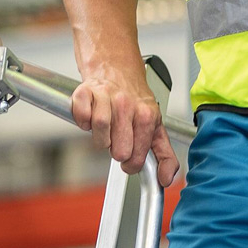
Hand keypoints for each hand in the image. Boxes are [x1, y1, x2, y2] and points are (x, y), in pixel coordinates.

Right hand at [71, 59, 180, 185]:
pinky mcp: (85, 92)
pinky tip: (91, 117)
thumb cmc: (135, 101)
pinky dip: (83, 121)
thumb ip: (165, 155)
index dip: (132, 164)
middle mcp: (127, 104)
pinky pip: (81, 116)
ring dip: (100, 138)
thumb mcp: (157, 127)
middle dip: (116, 151)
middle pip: (118, 148)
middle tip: (117, 141)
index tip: (130, 159)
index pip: (137, 157)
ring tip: (106, 131)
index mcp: (147, 116)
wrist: (116, 69)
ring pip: (99, 131)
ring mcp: (105, 96)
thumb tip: (166, 179)